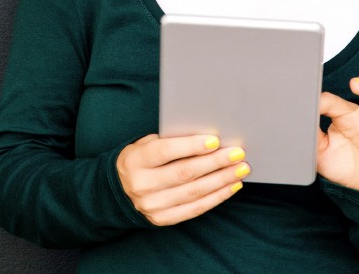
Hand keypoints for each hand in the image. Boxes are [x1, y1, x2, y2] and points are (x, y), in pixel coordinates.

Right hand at [116, 133, 249, 225]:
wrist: (118, 190)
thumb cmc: (139, 161)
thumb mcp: (144, 145)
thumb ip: (169, 141)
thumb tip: (207, 140)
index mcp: (135, 161)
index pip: (165, 151)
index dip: (191, 146)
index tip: (215, 141)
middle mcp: (142, 184)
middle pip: (185, 172)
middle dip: (215, 162)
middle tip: (238, 154)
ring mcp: (152, 205)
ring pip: (194, 192)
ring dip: (221, 180)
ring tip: (240, 169)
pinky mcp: (162, 219)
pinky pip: (195, 208)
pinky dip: (216, 197)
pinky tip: (231, 186)